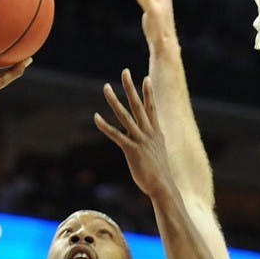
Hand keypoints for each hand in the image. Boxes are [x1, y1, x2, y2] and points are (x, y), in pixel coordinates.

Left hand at [94, 68, 174, 197]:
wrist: (163, 186)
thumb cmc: (160, 175)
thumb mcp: (159, 155)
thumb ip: (155, 146)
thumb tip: (155, 144)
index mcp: (156, 133)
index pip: (151, 108)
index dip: (148, 93)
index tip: (145, 79)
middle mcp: (148, 133)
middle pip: (138, 105)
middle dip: (130, 87)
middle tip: (124, 71)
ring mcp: (140, 140)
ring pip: (125, 116)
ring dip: (114, 101)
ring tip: (106, 87)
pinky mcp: (132, 150)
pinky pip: (116, 135)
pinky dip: (105, 126)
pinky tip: (96, 117)